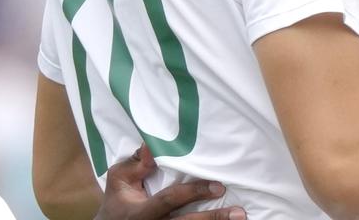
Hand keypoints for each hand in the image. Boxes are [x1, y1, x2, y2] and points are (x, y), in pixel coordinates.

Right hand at [96, 144, 245, 219]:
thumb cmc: (117, 201)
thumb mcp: (119, 179)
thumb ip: (136, 164)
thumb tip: (153, 145)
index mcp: (143, 212)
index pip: (171, 200)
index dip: (194, 192)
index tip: (218, 186)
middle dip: (214, 218)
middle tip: (239, 212)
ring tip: (241, 218)